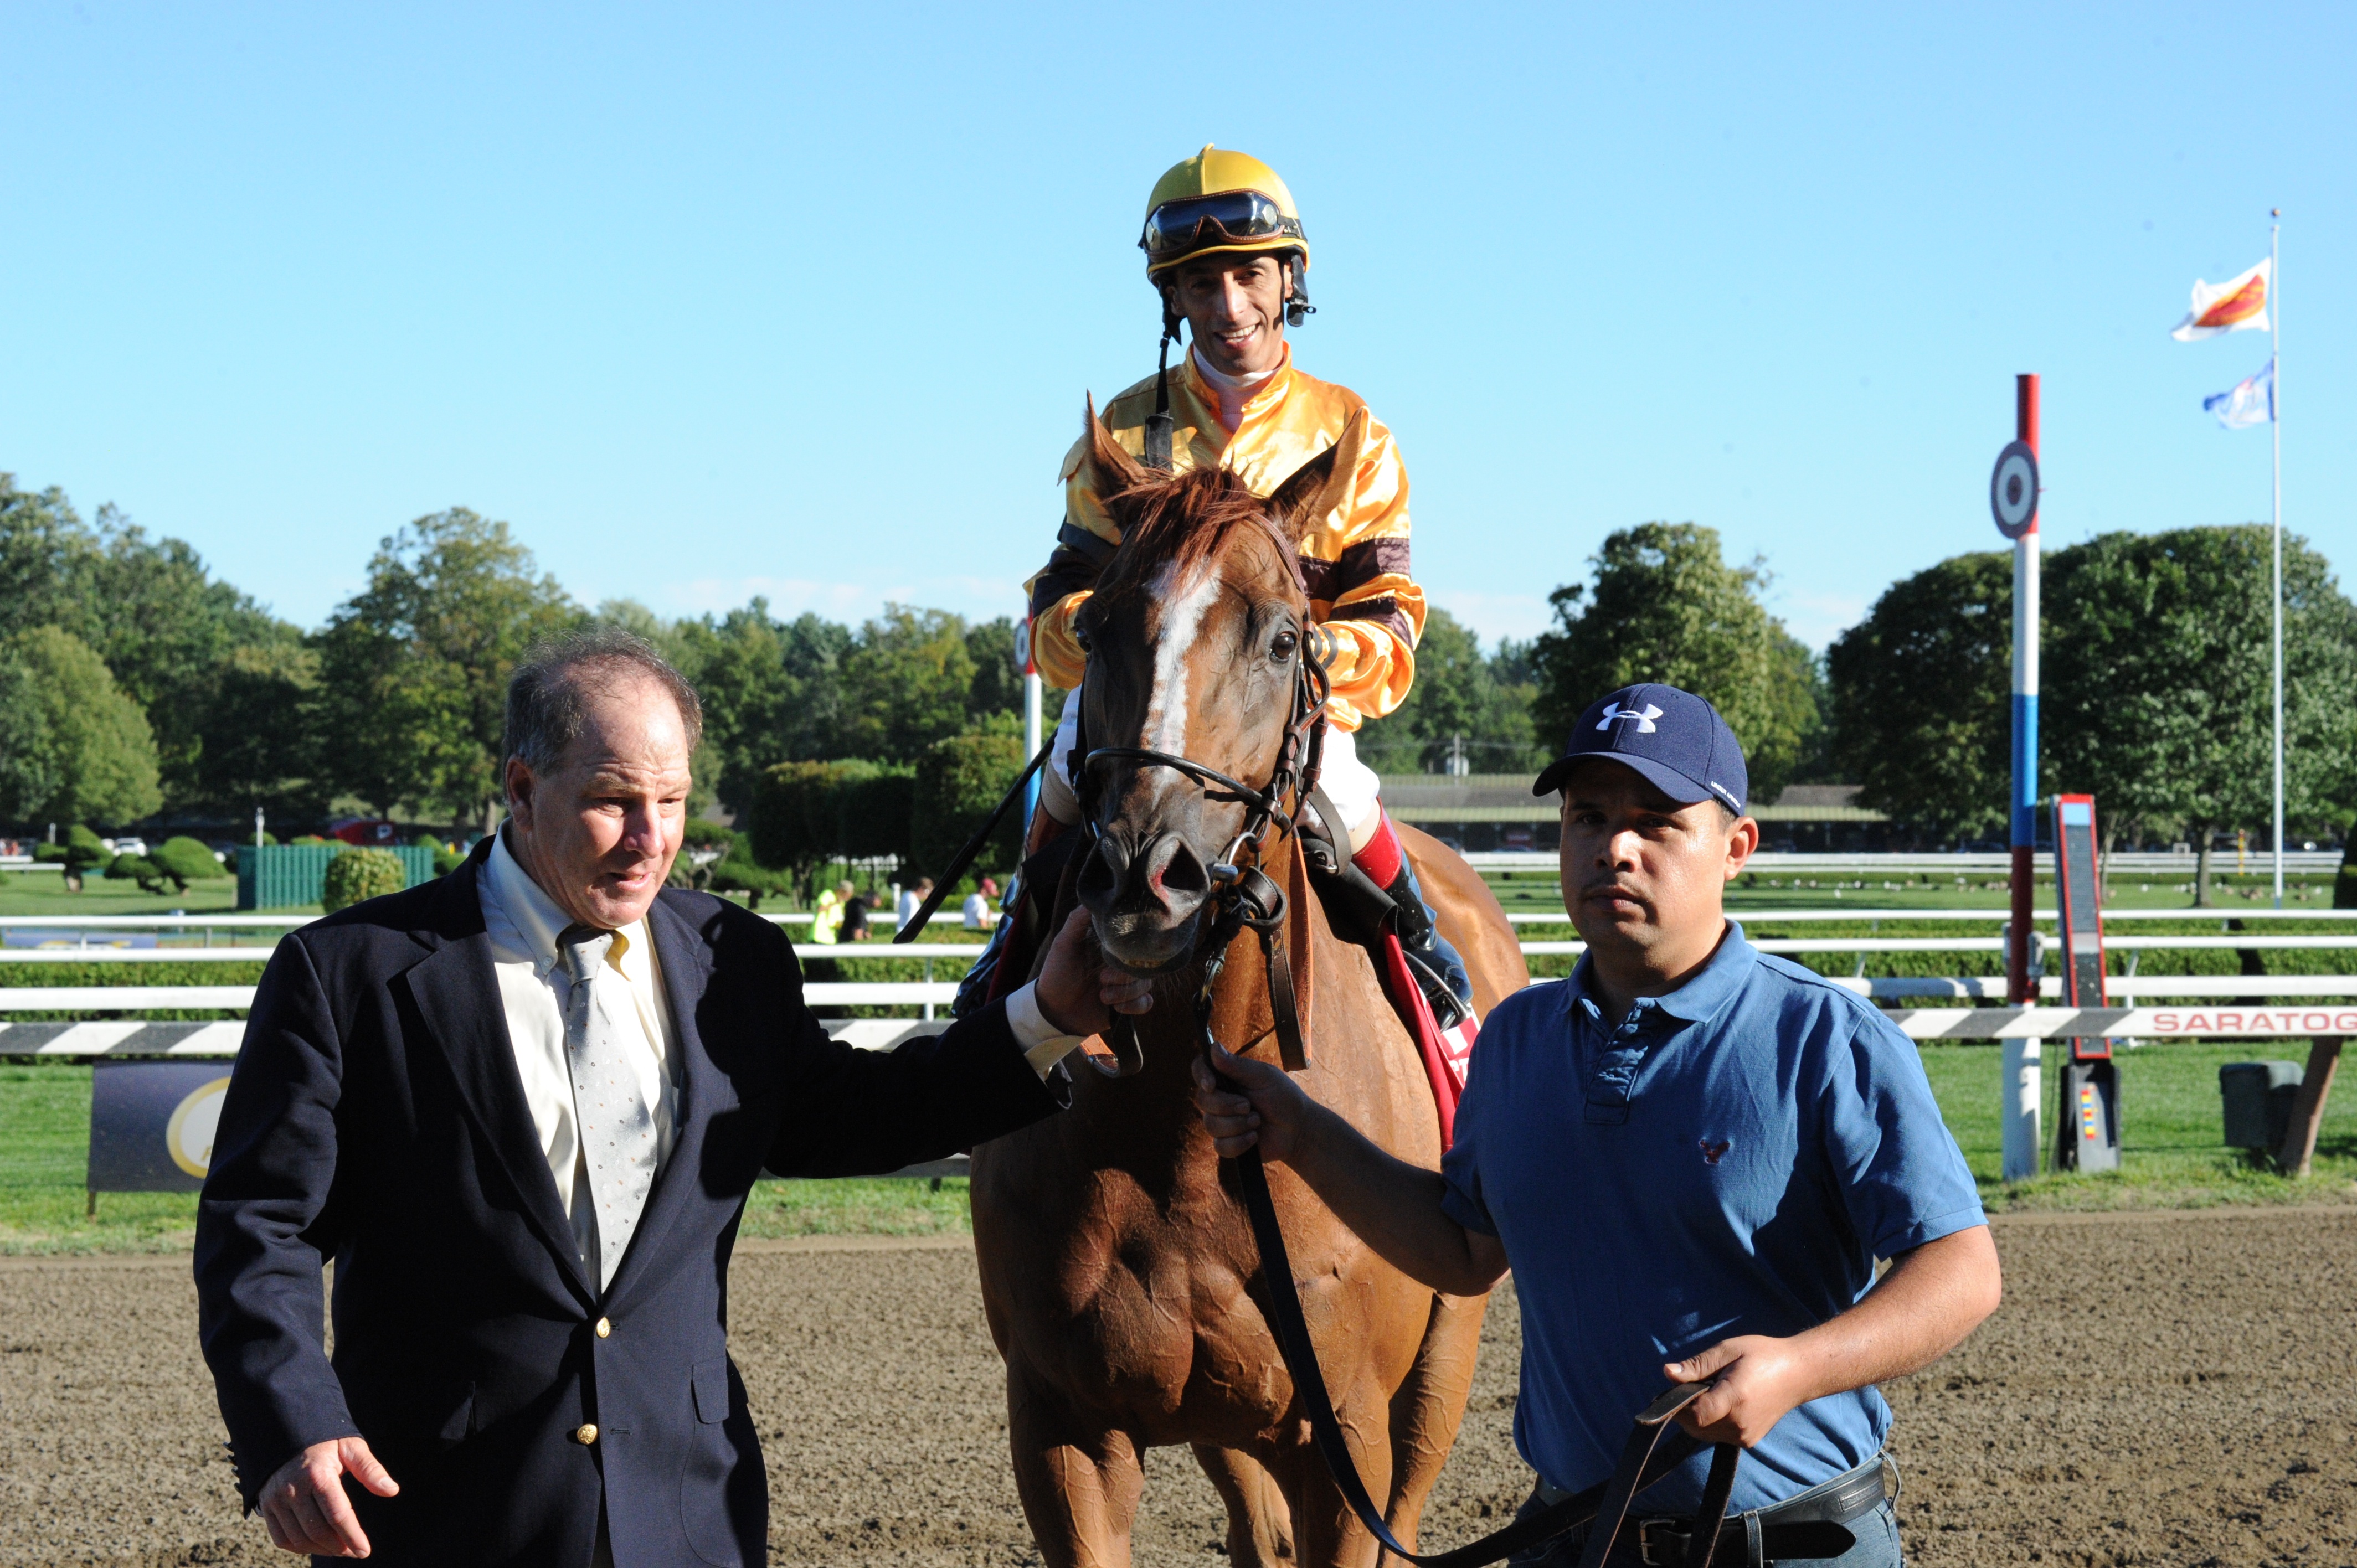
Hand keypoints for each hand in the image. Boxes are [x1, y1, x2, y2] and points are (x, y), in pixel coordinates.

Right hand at [257, 1436, 397, 1556]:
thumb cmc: (325, 1441)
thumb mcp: (350, 1447)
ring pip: (298, 1539)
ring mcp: (276, 1500)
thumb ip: (370, 1469)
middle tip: (355, 1551)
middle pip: (317, 1531)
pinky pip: (281, 1538)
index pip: (337, 1515)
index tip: (365, 1551)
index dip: (352, 1536)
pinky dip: (299, 1547)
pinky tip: (317, 1545)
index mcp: (317, 1475)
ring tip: (341, 1549)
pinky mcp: (266, 1507)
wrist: (287, 1432)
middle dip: (339, 1546)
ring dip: (321, 1550)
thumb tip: (392, 1491)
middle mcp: (293, 1490)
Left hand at [1034, 906, 1154, 1036]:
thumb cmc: (1057, 973)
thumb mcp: (1064, 943)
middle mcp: (1121, 963)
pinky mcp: (1128, 1004)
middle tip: (1101, 978)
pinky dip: (1133, 1005)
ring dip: (1124, 991)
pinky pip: (1146, 1003)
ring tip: (1102, 994)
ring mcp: (1126, 984)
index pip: (1134, 939)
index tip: (1113, 952)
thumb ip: (1078, 920)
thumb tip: (1093, 899)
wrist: (1052, 1010)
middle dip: (1124, 974)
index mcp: (1110, 946)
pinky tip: (1114, 1007)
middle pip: (1144, 962)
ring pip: (1146, 983)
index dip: (1129, 945)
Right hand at [1190, 1038, 1310, 1161]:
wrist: (1298, 1129)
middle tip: (1249, 1105)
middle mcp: (1220, 1099)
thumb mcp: (1264, 1076)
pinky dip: (1240, 1142)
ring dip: (1238, 1124)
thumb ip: (1238, 1065)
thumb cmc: (1283, 1097)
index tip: (1212, 1085)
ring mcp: (1222, 1123)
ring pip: (1211, 1125)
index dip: (1200, 1075)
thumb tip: (1214, 1047)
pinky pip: (1221, 1146)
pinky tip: (1254, 1138)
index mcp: (1227, 1078)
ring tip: (1257, 1121)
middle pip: (1202, 1100)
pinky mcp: (1228, 1144)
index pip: (1200, 1070)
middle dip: (1226, 1105)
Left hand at [1662, 1335, 1812, 1446]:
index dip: (1678, 1405)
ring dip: (1697, 1417)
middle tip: (1692, 1385)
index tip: (1675, 1388)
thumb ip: (1697, 1365)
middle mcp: (1740, 1424)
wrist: (1798, 1373)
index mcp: (1735, 1399)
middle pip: (1696, 1427)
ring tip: (1710, 1391)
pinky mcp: (1748, 1441)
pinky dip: (1711, 1422)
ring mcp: (1745, 1436)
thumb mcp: (1727, 1350)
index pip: (1695, 1415)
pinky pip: (1718, 1436)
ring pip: (1704, 1433)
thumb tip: (1667, 1373)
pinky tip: (1721, 1402)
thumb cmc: (1763, 1355)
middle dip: (1684, 1410)